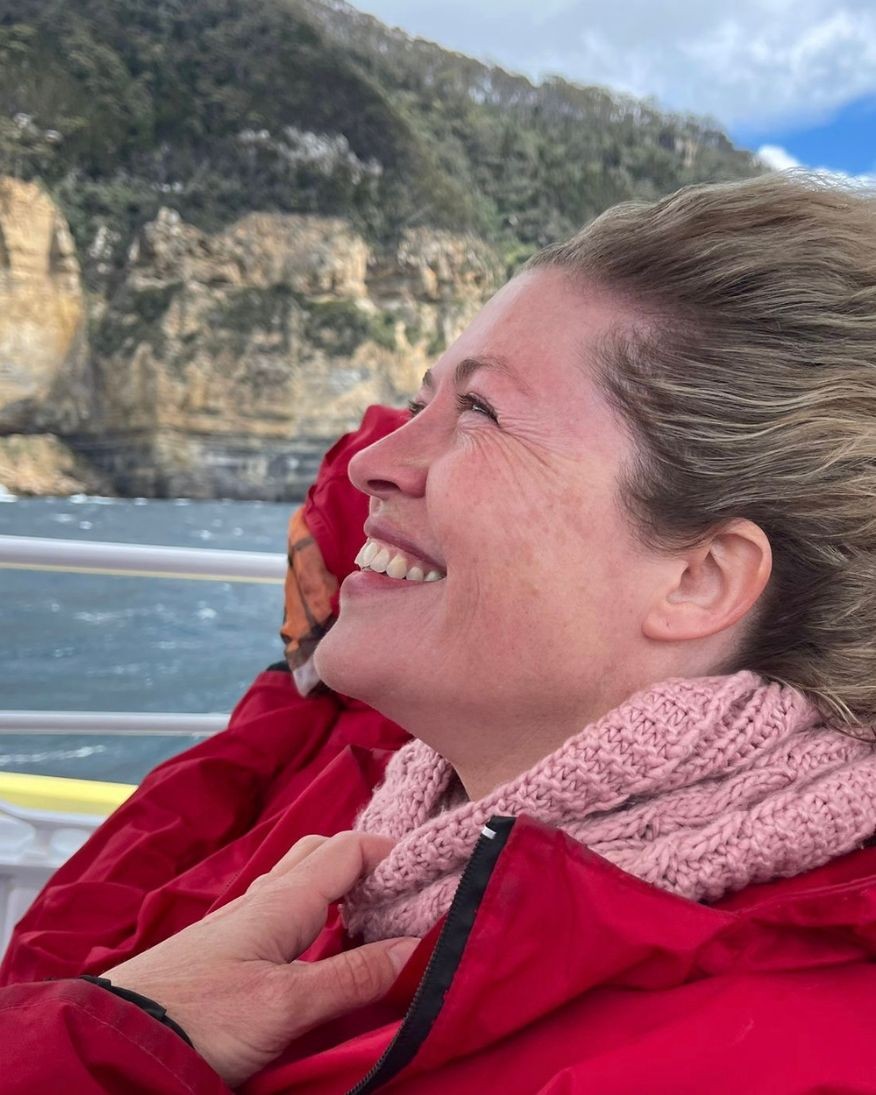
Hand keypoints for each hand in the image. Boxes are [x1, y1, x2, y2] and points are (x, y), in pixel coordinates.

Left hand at [103, 831, 417, 1087]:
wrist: (118, 1041)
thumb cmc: (198, 1017)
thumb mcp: (287, 1005)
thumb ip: (353, 977)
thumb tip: (417, 947)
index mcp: (283, 899)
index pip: (349, 849)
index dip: (393, 852)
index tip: (432, 873)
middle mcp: (262, 900)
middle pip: (323, 856)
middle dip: (366, 863)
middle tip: (403, 895)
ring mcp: (241, 924)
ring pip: (301, 885)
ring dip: (341, 891)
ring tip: (373, 924)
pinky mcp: (226, 952)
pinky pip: (282, 916)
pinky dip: (315, 920)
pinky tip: (320, 953)